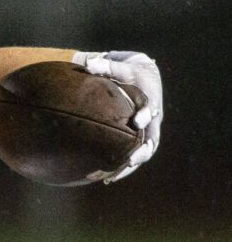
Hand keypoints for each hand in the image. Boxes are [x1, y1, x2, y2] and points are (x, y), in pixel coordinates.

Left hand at [72, 51, 161, 181]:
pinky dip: (124, 168)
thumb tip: (88, 64)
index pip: (151, 109)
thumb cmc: (128, 72)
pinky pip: (135, 156)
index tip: (137, 122)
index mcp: (149, 100)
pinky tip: (106, 178)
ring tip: (111, 177)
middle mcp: (152, 118)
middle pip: (152, 139)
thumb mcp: (119, 67)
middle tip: (128, 160)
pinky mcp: (141, 138)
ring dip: (130, 166)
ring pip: (144, 153)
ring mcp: (149, 130)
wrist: (143, 76)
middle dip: (141, 151)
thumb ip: (105, 66)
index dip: (146, 115)